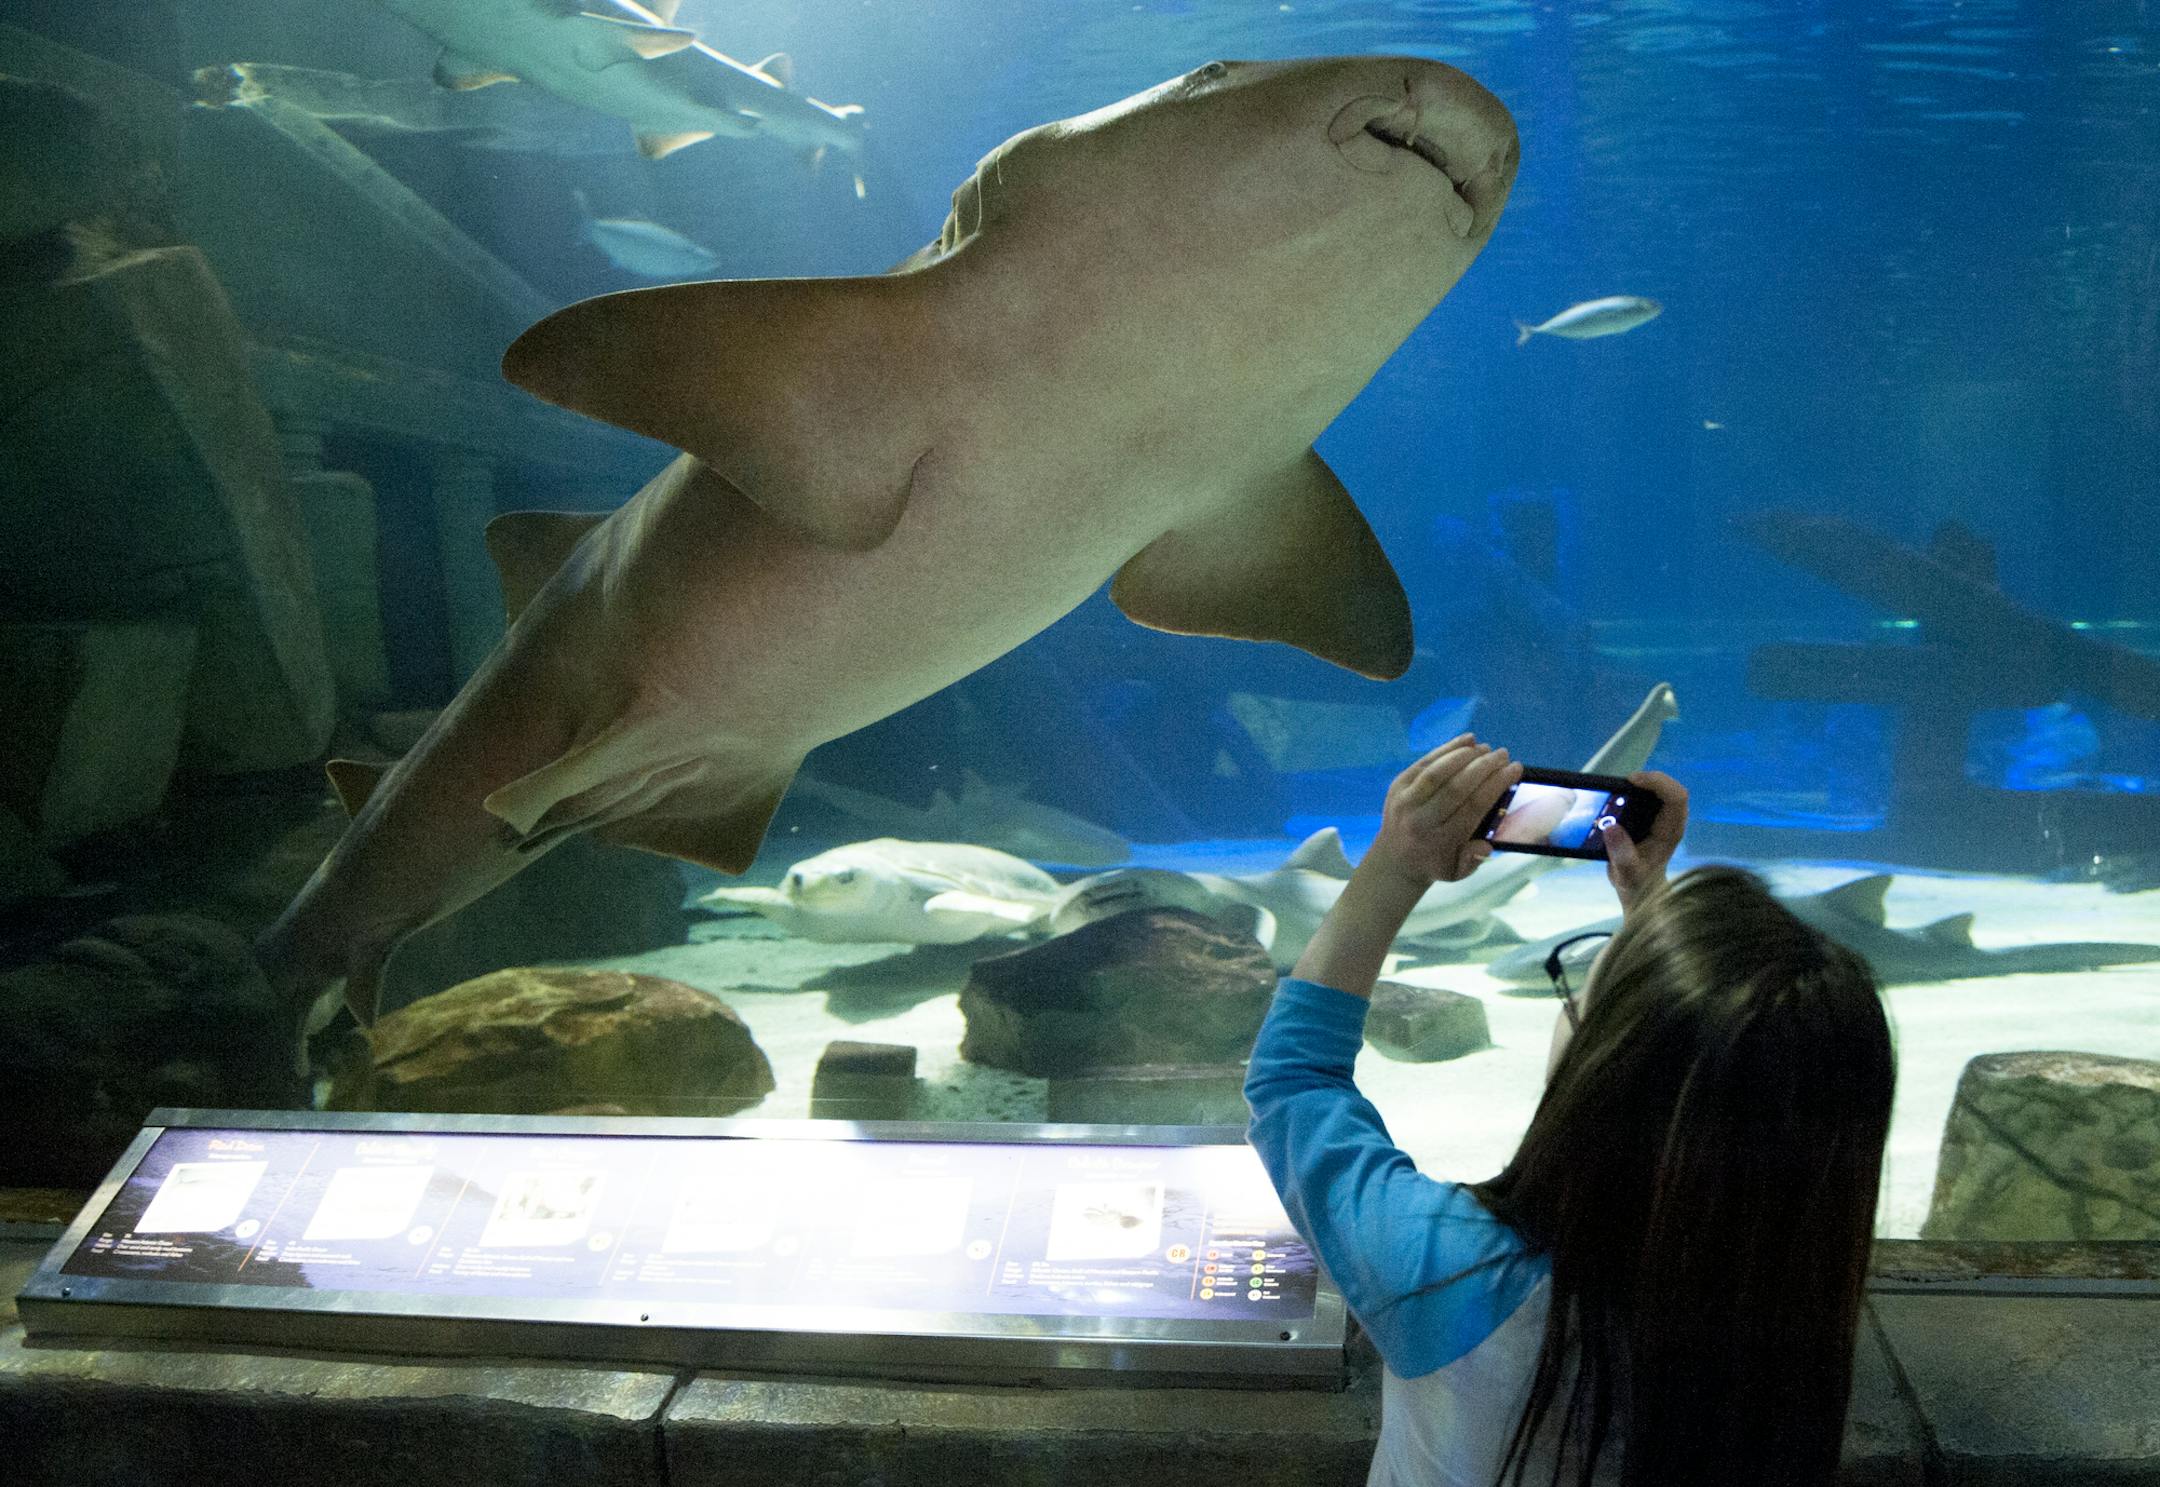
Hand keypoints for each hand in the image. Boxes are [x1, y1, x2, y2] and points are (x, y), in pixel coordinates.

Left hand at [1365, 734, 1523, 887]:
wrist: (1393, 860)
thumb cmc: (1434, 863)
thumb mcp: (1456, 871)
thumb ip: (1473, 860)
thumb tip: (1487, 845)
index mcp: (1440, 840)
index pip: (1474, 807)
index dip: (1496, 784)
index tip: (1514, 769)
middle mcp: (1421, 820)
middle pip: (1457, 787)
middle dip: (1484, 766)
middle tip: (1503, 754)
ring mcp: (1405, 801)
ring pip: (1438, 772)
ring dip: (1465, 755)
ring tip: (1486, 747)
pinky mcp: (1397, 786)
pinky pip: (1424, 763)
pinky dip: (1445, 749)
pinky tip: (1466, 741)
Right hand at [1600, 769, 1687, 914]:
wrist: (1642, 890)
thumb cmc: (1637, 883)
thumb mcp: (1626, 873)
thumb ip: (1621, 854)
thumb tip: (1612, 828)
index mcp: (1670, 832)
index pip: (1676, 797)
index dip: (1657, 782)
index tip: (1632, 780)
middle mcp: (1672, 823)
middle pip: (1673, 788)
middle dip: (1651, 779)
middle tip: (1625, 781)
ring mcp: (1666, 820)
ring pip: (1666, 790)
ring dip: (1646, 783)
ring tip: (1623, 786)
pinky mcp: (1657, 819)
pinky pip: (1656, 796)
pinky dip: (1641, 790)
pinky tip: (1624, 794)